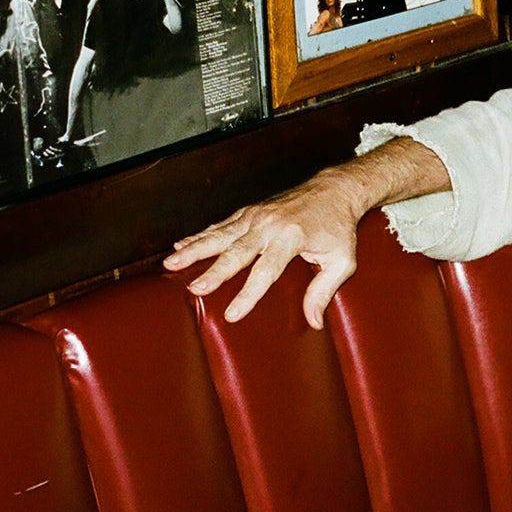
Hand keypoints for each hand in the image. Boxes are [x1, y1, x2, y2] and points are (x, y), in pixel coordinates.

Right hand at [167, 173, 363, 327]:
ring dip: (194, 249)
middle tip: (194, 289)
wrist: (335, 190)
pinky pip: (220, 225)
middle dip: (214, 272)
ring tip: (170, 264)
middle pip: (236, 252)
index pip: (266, 271)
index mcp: (292, 238)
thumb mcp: (342, 260)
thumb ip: (325, 290)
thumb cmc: (340, 229)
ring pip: (220, 235)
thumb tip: (314, 322)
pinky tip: (179, 245)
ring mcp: (257, 215)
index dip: (248, 294)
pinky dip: (200, 235)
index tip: (231, 314)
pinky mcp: (250, 211)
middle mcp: (270, 225)